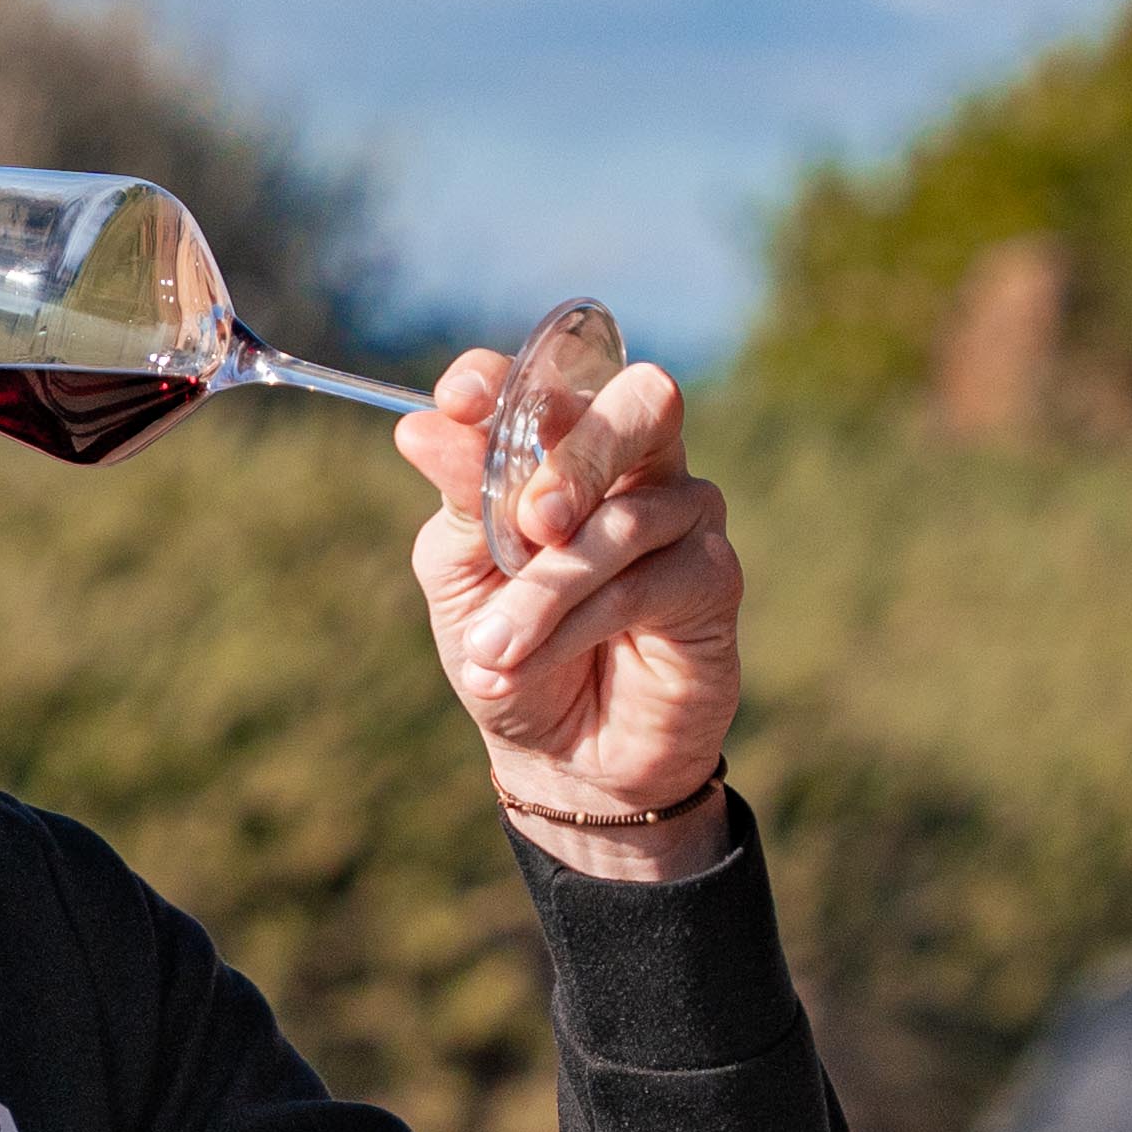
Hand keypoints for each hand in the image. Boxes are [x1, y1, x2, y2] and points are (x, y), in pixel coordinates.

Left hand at [399, 345, 740, 879]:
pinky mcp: (713, 577)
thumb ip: (459, 499)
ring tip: (491, 650)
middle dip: (576, 457)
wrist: (558, 755)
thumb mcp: (460, 573)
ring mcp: (682, 514)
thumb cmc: (508, 649)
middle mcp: (633, 462)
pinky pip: (642, 585)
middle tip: (530, 520)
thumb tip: (418, 426)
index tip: (459, 401)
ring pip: (622, 520)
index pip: (547, 378)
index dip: (507, 377)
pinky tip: (528, 664)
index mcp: (562, 444)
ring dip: (545, 591)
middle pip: (637, 405)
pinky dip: (576, 626)